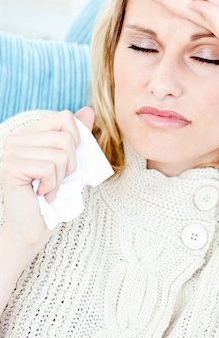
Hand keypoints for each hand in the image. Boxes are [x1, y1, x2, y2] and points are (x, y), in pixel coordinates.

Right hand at [0, 106, 94, 249]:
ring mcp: (10, 151)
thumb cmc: (52, 194)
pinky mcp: (11, 167)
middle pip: (66, 137)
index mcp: (29, 133)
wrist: (32, 227)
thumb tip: (89, 110)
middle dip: (70, 164)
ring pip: (60, 154)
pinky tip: (41, 194)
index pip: (65, 118)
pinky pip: (49, 168)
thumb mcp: (69, 161)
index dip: (76, 140)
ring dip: (61, 177)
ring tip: (48, 187)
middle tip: (56, 179)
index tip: (66, 161)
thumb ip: (76, 136)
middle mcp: (15, 138)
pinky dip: (52, 185)